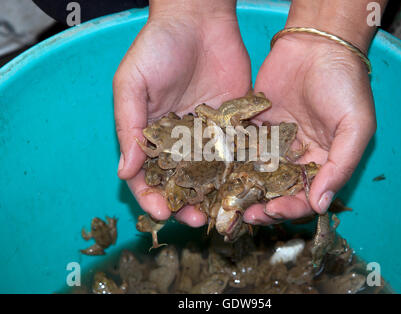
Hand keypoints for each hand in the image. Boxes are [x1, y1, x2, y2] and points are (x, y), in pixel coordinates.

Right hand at [114, 1, 250, 225]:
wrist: (199, 19)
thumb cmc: (157, 48)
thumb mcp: (131, 85)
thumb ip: (128, 127)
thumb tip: (124, 171)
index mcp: (150, 135)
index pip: (146, 176)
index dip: (150, 197)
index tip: (160, 213)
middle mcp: (178, 141)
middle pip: (180, 183)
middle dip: (185, 205)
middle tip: (196, 220)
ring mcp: (207, 136)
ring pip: (209, 176)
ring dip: (214, 196)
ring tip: (222, 211)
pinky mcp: (233, 125)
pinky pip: (235, 153)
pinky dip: (239, 172)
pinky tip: (245, 187)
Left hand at [244, 34, 375, 224]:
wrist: (317, 45)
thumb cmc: (345, 85)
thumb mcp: (356, 126)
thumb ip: (341, 166)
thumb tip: (321, 205)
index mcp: (322, 163)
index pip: (305, 196)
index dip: (290, 208)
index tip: (273, 211)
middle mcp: (296, 157)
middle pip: (277, 191)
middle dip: (262, 205)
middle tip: (244, 214)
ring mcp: (274, 143)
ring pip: (256, 174)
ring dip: (243, 189)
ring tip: (228, 198)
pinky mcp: (255, 127)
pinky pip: (242, 148)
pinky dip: (232, 161)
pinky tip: (218, 171)